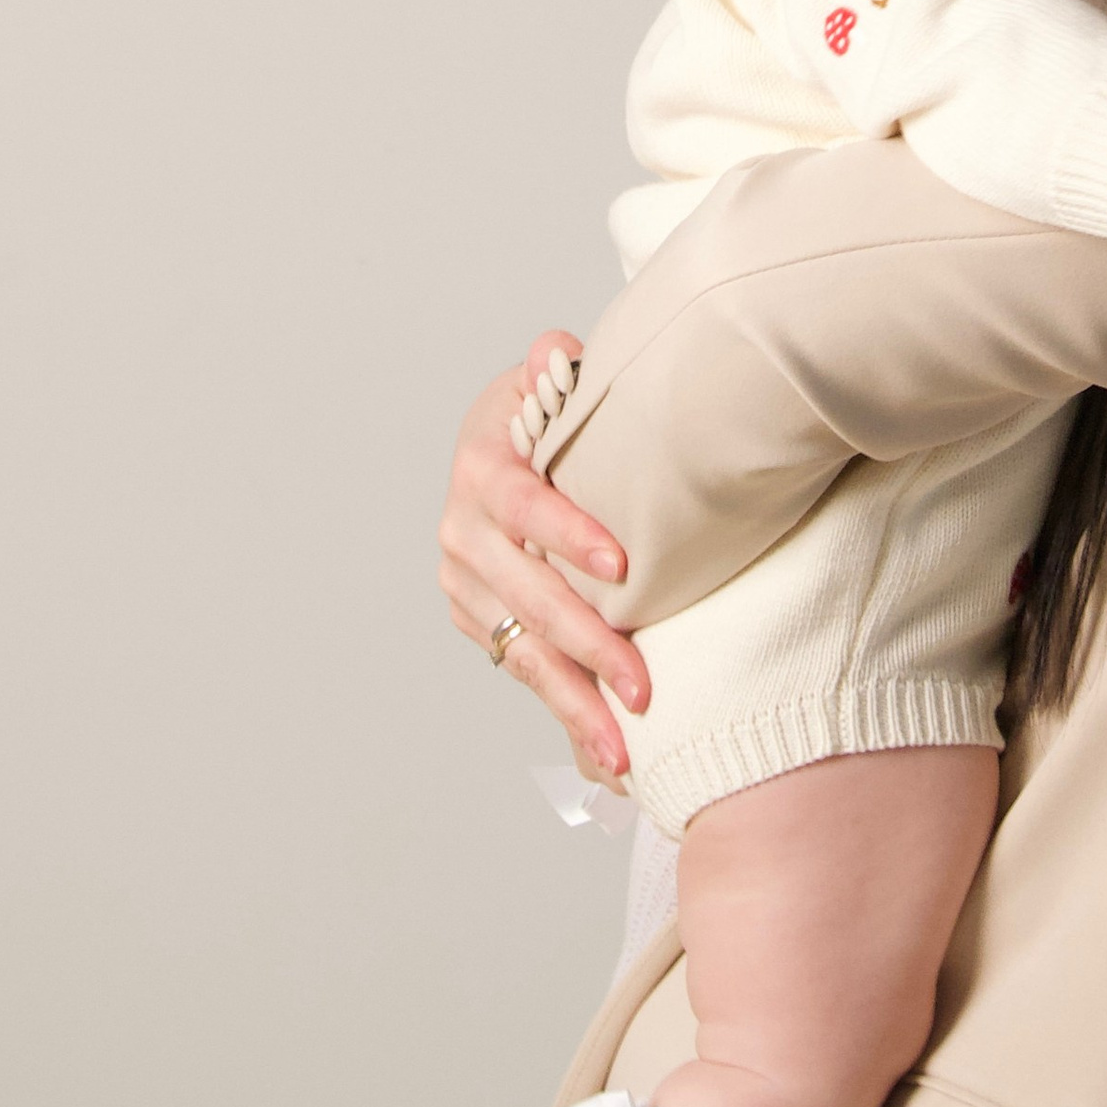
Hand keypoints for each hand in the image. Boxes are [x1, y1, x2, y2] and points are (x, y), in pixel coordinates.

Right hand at [437, 329, 648, 782]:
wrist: (495, 445)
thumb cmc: (537, 414)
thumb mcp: (544, 380)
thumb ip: (556, 366)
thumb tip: (558, 352)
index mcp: (483, 467)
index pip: (523, 504)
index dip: (567, 534)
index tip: (621, 568)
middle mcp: (463, 531)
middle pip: (528, 596)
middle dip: (587, 645)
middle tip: (643, 685)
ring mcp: (466, 584)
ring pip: (523, 650)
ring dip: (575, 703)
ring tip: (625, 751)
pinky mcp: (478, 620)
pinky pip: (523, 671)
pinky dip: (565, 712)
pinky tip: (609, 754)